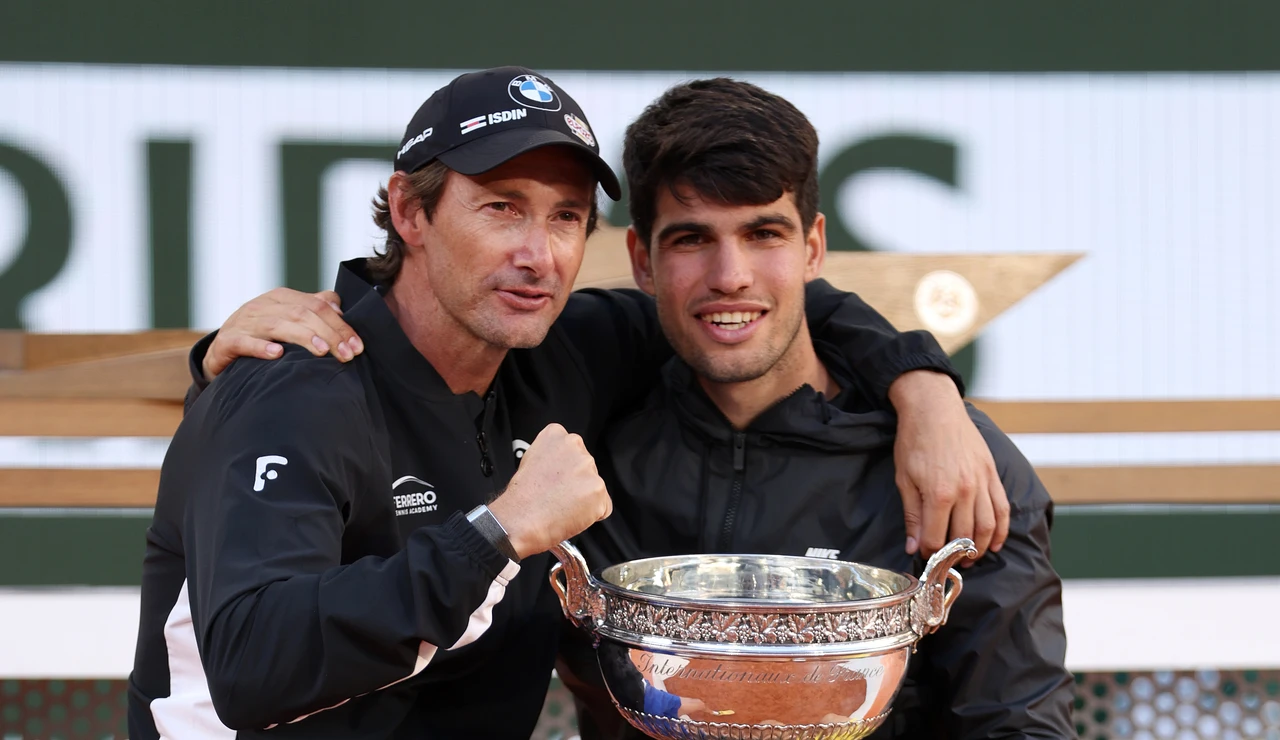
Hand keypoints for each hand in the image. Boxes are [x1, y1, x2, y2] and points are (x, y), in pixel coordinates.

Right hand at [202, 288, 362, 380]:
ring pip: (277, 325)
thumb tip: (340, 309)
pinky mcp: (228, 341)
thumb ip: (313, 310)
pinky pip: (244, 342)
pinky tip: (278, 354)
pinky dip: (261, 347)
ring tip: (322, 352)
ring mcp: (243, 322)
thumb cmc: (262, 335)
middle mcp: (263, 305)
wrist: (221, 350)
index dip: (340, 325)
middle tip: (347, 355)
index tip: (357, 346)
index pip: (318, 305)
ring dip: (303, 338)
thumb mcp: (287, 319)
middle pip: (302, 314)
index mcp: (281, 298)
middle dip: (329, 334)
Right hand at [488, 424, 611, 558]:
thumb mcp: (530, 460)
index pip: (573, 450)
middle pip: (587, 467)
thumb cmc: (521, 497)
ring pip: (595, 487)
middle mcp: (575, 446)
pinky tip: (572, 514)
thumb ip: (552, 456)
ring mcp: (588, 467)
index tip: (555, 478)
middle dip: (577, 482)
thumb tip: (563, 466)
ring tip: (561, 505)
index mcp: (556, 435)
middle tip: (557, 494)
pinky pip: (603, 507)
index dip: (565, 469)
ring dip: (584, 498)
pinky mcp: (598, 489)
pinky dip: (592, 515)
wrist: (520, 520)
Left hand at [888, 371, 1009, 559]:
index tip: (924, 555)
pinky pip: (1002, 509)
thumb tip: (913, 547)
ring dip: (979, 548)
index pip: (936, 538)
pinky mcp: (992, 474)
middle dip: (954, 555)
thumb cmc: (915, 442)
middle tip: (947, 561)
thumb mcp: (904, 479)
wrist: (934, 409)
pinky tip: (994, 543)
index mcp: (939, 494)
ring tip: (968, 558)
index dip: (929, 552)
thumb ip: (912, 515)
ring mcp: (982, 483)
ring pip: (987, 527)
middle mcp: (965, 492)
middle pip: (963, 536)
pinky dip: (1001, 530)